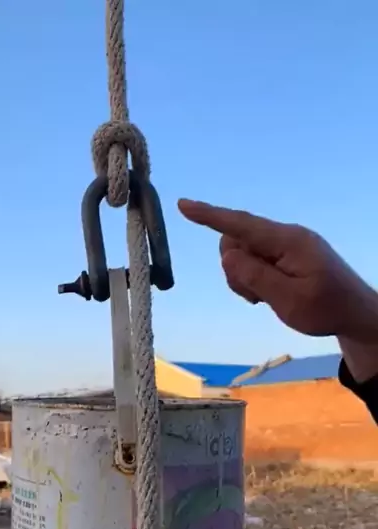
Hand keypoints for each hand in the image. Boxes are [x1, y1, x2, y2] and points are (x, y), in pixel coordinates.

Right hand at [178, 199, 377, 345]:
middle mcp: (286, 236)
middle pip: (237, 240)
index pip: (242, 225)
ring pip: (242, 252)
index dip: (210, 216)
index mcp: (289, 242)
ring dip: (243, 276)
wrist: (353, 314)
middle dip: (234, 268)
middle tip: (254, 297)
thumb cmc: (325, 309)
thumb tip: (227, 257)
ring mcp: (287, 244)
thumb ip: (256, 277)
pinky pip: (255, 259)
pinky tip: (269, 293)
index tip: (183, 205)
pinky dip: (252, 277)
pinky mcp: (286, 255)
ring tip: (265, 298)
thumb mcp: (289, 300)